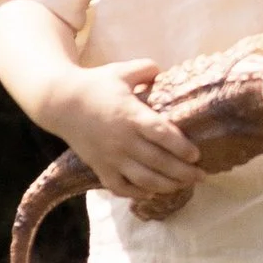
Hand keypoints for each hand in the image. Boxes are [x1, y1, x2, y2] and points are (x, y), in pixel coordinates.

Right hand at [42, 58, 202, 202]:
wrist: (60, 102)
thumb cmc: (95, 85)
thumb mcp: (122, 71)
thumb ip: (147, 69)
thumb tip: (166, 72)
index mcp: (131, 115)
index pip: (161, 134)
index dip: (181, 147)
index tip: (196, 155)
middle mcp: (123, 140)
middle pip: (158, 162)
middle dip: (183, 172)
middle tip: (202, 175)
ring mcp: (110, 157)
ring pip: (143, 179)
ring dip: (166, 185)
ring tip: (183, 185)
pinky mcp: (99, 167)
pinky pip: (120, 187)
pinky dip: (137, 194)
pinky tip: (153, 192)